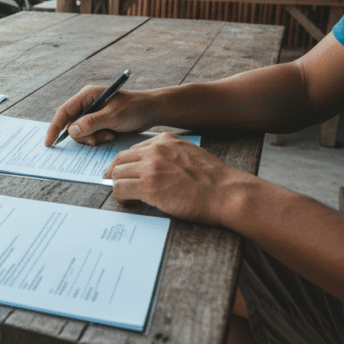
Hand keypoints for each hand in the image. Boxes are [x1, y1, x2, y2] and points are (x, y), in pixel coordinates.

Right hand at [43, 86, 154, 146]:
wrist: (152, 111)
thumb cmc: (135, 108)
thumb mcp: (114, 116)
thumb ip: (92, 123)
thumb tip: (71, 130)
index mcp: (87, 95)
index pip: (64, 111)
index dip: (54, 127)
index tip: (49, 143)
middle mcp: (87, 104)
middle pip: (71, 125)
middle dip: (82, 136)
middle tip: (97, 141)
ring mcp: (92, 114)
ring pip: (80, 132)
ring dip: (92, 138)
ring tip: (109, 135)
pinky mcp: (99, 123)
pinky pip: (90, 135)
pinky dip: (98, 139)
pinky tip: (111, 136)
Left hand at [104, 133, 256, 225]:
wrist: (227, 193)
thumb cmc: (213, 180)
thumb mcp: (190, 154)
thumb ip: (170, 156)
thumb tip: (154, 167)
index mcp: (165, 140)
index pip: (134, 149)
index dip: (126, 163)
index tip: (125, 173)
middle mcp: (155, 150)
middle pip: (120, 159)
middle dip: (116, 172)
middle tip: (116, 184)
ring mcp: (150, 167)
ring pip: (117, 173)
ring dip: (118, 185)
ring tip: (128, 196)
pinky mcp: (148, 186)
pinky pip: (120, 189)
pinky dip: (120, 197)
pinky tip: (131, 202)